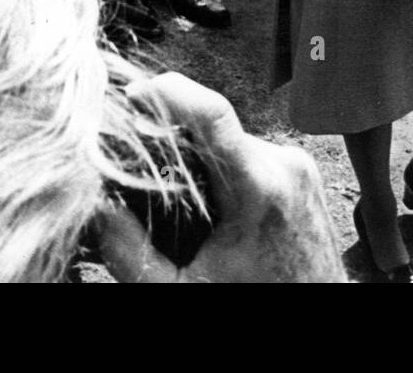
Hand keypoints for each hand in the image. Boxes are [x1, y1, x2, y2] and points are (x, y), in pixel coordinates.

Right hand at [92, 73, 345, 282]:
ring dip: (200, 159)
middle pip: (212, 131)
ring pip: (229, 142)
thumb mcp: (177, 291)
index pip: (212, 113)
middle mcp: (284, 164)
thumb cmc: (253, 306)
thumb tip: (93, 204)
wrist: (319, 320)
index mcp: (259, 189)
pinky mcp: (303, 169)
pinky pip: (250, 154)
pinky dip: (224, 170)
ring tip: (182, 202)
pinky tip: (212, 208)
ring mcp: (298, 164)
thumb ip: (129, 251)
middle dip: (173, 142)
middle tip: (139, 169)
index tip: (134, 92)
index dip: (169, 92)